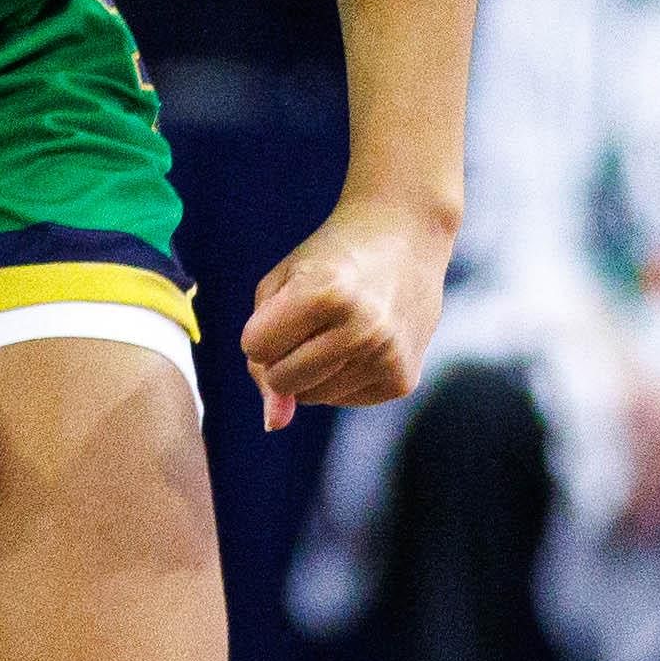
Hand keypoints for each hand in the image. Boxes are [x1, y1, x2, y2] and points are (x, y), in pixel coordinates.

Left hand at [241, 195, 452, 429]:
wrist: (405, 236)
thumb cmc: (329, 259)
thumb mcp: (280, 285)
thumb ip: (260, 354)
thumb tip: (274, 424)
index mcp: (325, 294)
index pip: (254, 348)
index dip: (261, 328)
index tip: (286, 304)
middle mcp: (363, 329)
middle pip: (282, 381)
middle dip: (281, 356)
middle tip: (311, 318)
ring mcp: (388, 357)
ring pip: (310, 397)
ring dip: (311, 369)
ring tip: (339, 325)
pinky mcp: (402, 380)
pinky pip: (342, 399)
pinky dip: (339, 377)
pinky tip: (360, 341)